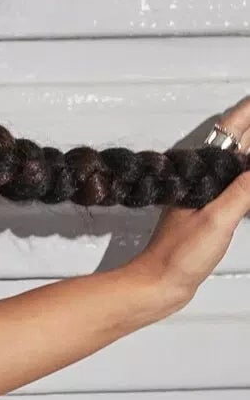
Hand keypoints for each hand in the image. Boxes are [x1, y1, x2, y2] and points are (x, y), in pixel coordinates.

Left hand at [130, 95, 249, 310]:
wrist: (158, 284)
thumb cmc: (180, 256)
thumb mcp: (218, 219)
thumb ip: (243, 190)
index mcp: (200, 177)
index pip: (229, 135)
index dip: (246, 116)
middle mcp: (200, 182)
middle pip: (232, 146)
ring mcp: (202, 198)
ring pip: (231, 164)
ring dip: (247, 151)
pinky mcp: (205, 214)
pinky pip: (231, 186)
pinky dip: (244, 177)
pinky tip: (247, 177)